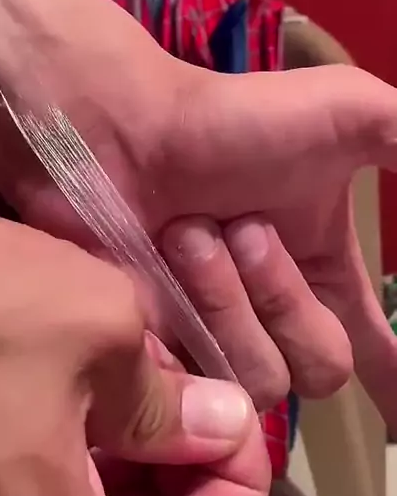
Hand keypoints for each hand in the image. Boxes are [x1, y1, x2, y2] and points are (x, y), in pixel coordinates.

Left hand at [0, 0, 396, 428]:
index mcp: (323, 270)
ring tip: (193, 233)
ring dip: (234, 297)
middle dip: (286, 297)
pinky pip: (212, 381)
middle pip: (325, 368)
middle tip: (245, 226)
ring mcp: (224, 335)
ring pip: (266, 379)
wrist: (125, 133)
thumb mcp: (351, 114)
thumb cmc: (233, 122)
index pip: (377, 347)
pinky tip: (168, 261)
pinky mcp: (172, 354)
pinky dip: (198, 313)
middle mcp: (278, 311)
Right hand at [0, 218, 268, 495]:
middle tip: (208, 400)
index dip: (235, 489)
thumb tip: (224, 426)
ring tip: (161, 380)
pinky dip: (100, 438)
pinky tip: (116, 382)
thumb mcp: (100, 332)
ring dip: (145, 448)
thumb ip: (170, 400)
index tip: (239, 419)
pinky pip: (59, 480)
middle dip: (189, 467)